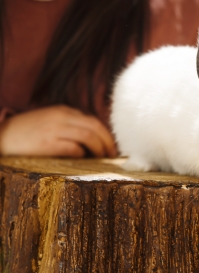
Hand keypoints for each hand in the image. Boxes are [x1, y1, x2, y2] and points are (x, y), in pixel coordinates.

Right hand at [0, 105, 116, 157]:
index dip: (106, 134)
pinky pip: (74, 148)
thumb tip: (93, 140)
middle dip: (108, 142)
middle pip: (95, 127)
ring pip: (89, 136)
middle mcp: (61, 117)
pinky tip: (84, 161)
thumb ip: (69, 126)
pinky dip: (83, 154)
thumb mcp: (50, 122)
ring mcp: (54, 129)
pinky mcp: (47, 144)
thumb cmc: (27, 133)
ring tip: (103, 159)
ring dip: (100, 149)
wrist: (1, 137)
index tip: (112, 146)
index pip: (93, 121)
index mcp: (63, 111)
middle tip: (113, 155)